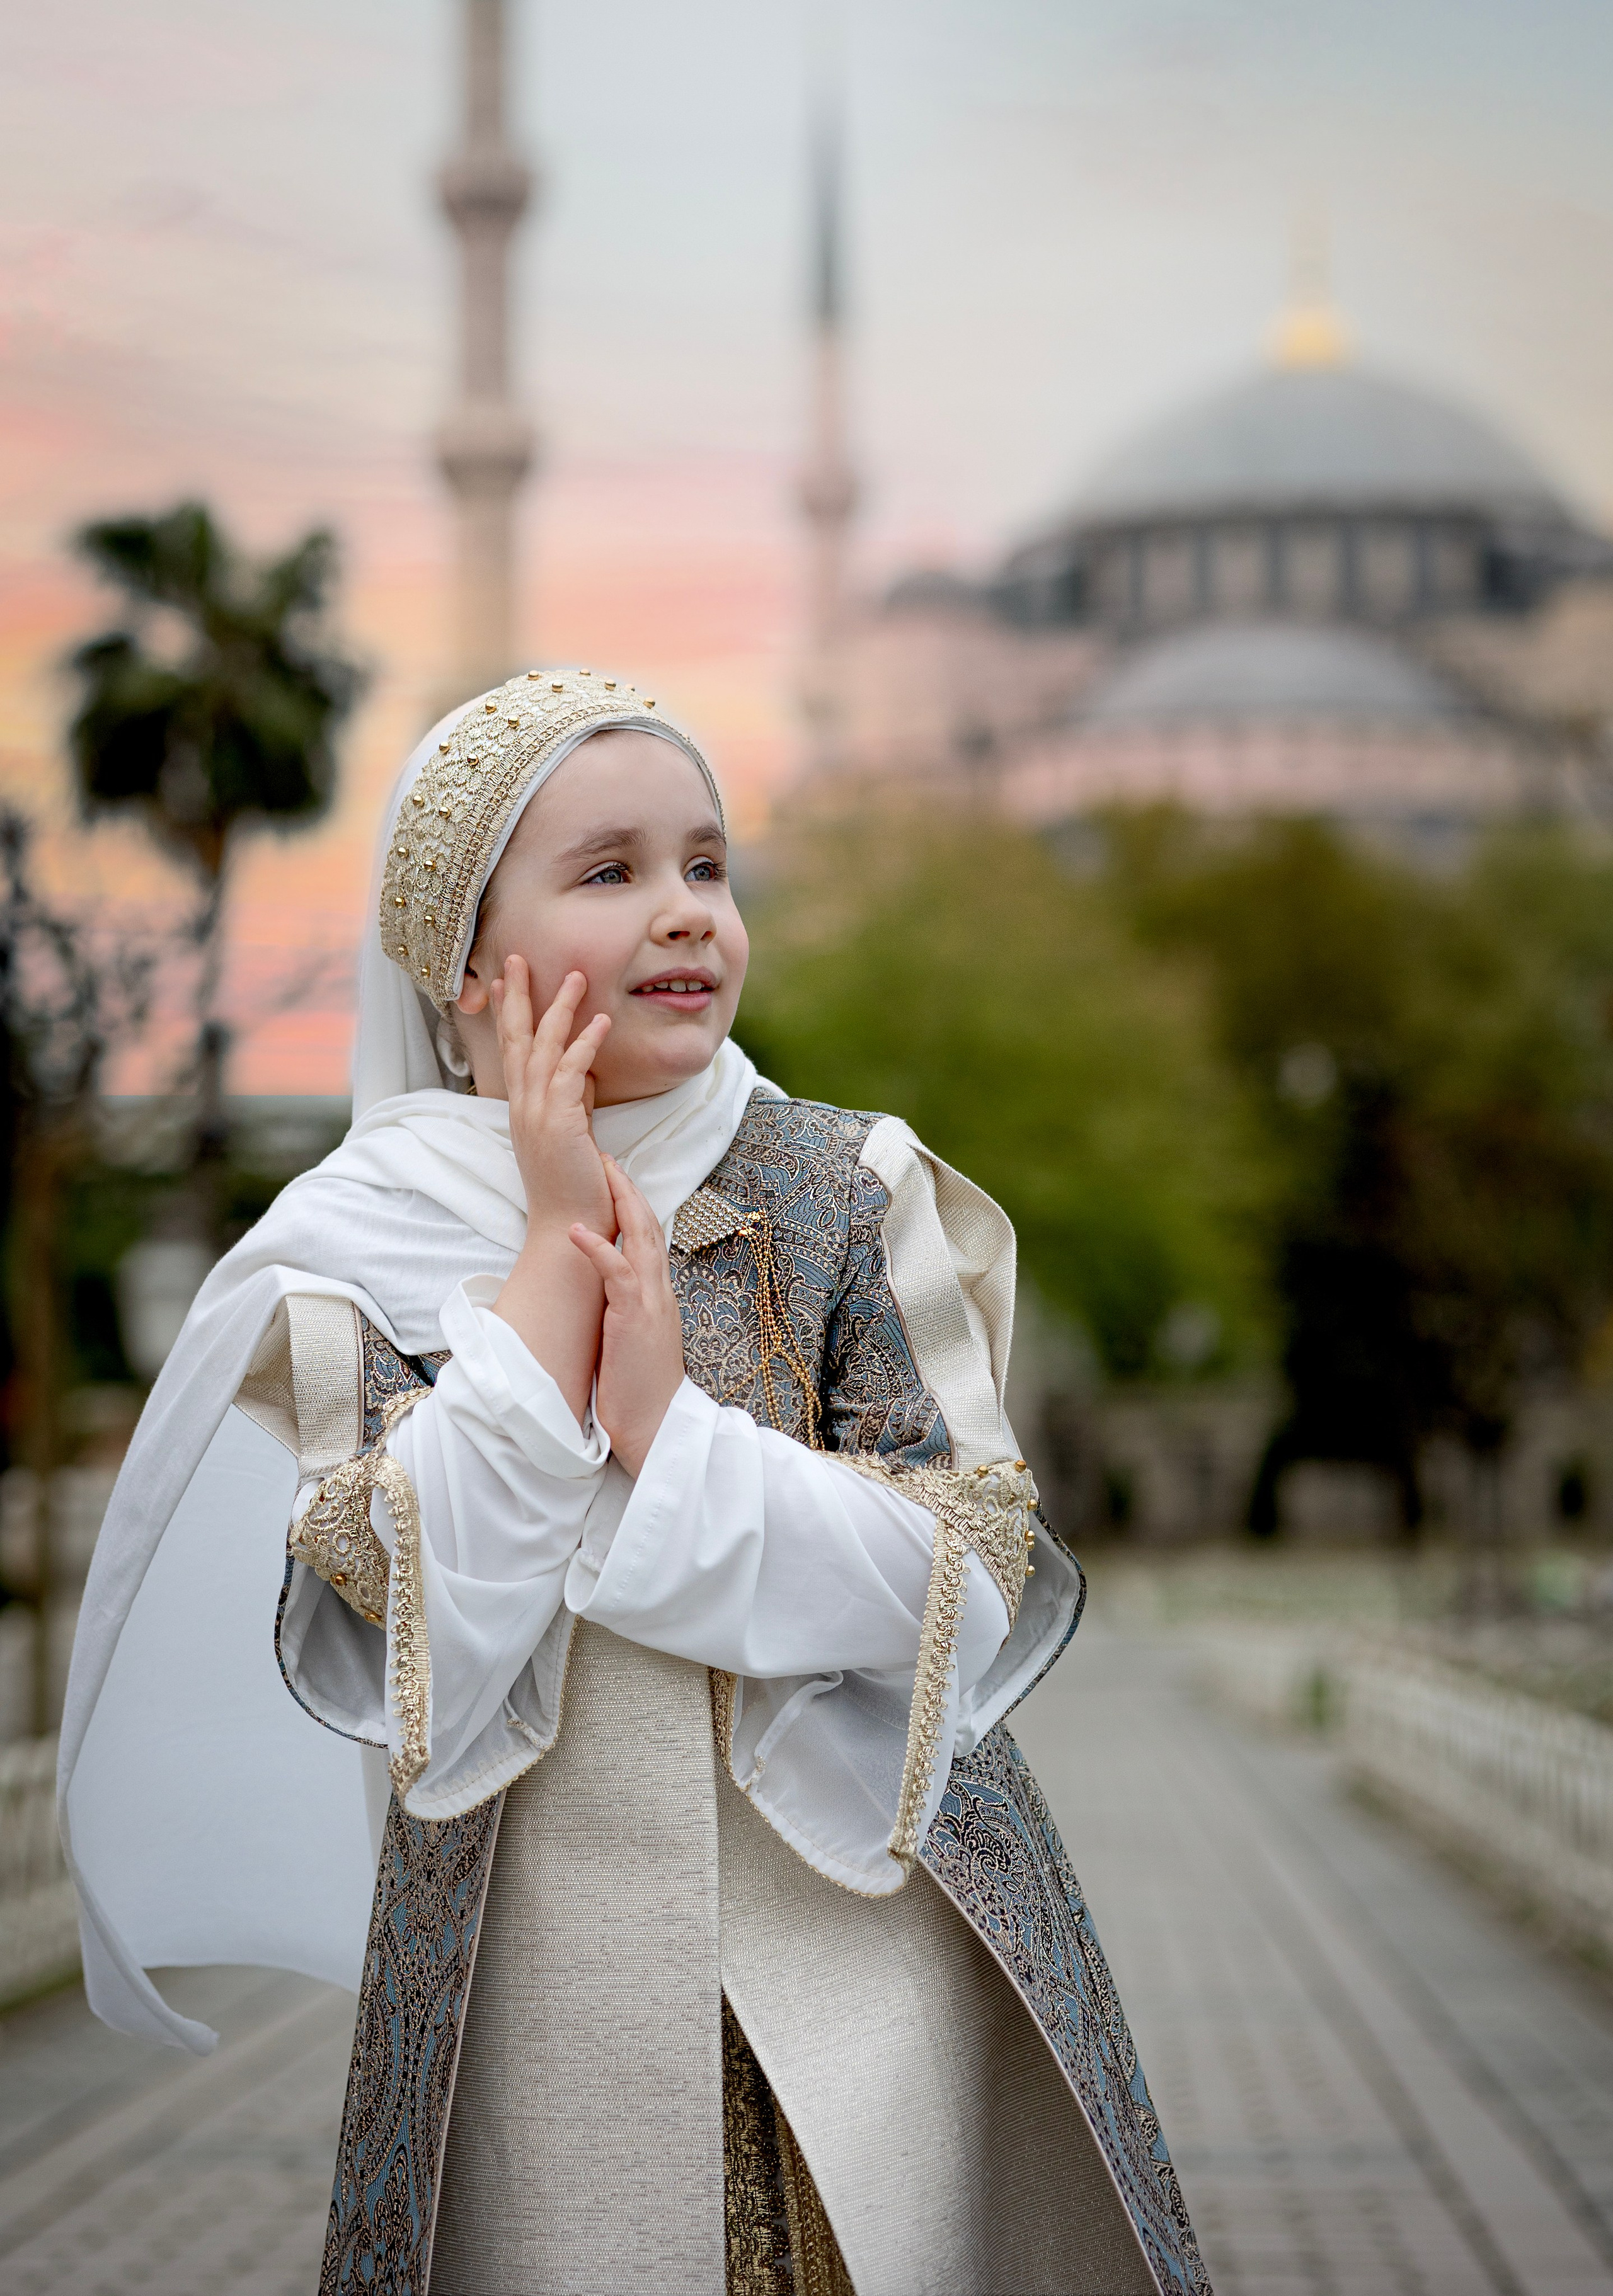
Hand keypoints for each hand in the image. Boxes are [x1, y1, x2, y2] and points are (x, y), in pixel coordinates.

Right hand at [493, 959, 613, 1238]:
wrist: (568, 1229)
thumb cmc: (574, 1185)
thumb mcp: (573, 1133)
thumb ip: (575, 1099)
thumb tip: (583, 1068)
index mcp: (522, 1107)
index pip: (511, 1049)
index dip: (509, 1012)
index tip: (507, 978)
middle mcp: (522, 1106)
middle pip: (515, 1039)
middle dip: (517, 996)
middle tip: (517, 957)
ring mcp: (536, 1114)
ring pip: (542, 1049)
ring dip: (559, 1009)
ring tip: (577, 976)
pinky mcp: (557, 1124)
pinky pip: (570, 1074)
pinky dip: (585, 1045)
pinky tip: (601, 1021)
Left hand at [568, 1156, 685, 1475]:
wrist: (657, 1427)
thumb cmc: (639, 1389)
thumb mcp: (633, 1337)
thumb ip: (625, 1307)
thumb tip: (604, 1291)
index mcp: (658, 1294)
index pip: (648, 1237)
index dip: (632, 1204)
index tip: (613, 1178)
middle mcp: (660, 1291)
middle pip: (648, 1225)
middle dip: (627, 1187)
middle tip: (606, 1156)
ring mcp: (651, 1303)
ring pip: (640, 1238)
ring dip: (619, 1201)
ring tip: (599, 1171)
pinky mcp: (635, 1320)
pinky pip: (618, 1275)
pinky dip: (597, 1249)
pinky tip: (577, 1230)